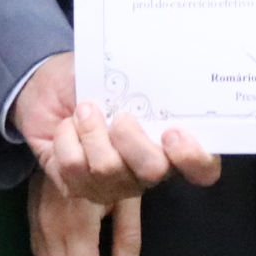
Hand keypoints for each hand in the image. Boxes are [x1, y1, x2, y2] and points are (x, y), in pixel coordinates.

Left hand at [14, 52, 220, 203]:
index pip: (202, 168)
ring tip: (84, 110)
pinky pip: (74, 169)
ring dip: (92, 131)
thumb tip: (155, 68)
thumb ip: (143, 78)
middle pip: (152, 171)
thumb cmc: (97, 79)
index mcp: (171, 141)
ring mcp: (114, 182)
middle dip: (131, 140)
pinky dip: (67, 138)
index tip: (172, 133)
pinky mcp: (80, 186)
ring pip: (108, 170)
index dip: (192, 158)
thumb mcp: (123, 71)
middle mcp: (148, 168)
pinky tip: (68, 126)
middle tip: (119, 116)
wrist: (53, 88)